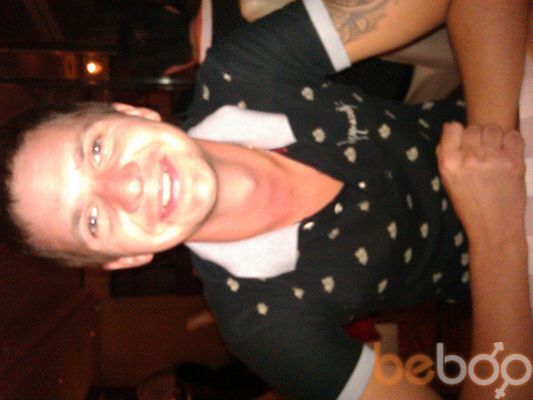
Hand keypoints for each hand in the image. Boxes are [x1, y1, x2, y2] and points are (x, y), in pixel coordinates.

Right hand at [436, 123, 525, 244]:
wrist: (494, 228)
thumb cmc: (468, 206)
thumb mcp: (447, 181)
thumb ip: (445, 154)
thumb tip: (451, 127)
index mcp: (449, 163)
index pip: (452, 127)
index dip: (459, 134)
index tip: (463, 144)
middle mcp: (470, 157)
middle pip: (474, 128)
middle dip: (477, 137)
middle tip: (481, 152)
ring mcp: (494, 158)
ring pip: (494, 129)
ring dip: (495, 138)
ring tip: (495, 152)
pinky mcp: (515, 162)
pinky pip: (513, 136)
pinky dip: (511, 142)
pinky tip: (508, 154)